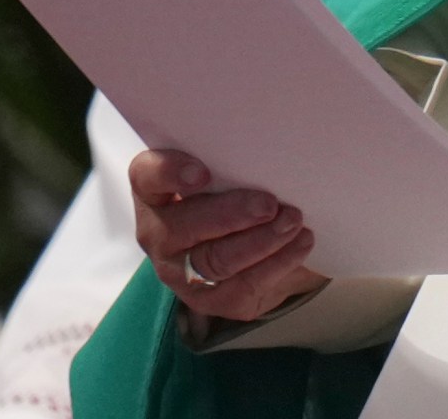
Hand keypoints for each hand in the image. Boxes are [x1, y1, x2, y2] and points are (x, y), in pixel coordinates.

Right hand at [129, 149, 325, 321]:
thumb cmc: (236, 196)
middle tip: (270, 204)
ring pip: (215, 260)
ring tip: (293, 221)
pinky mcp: (208, 300)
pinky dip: (277, 263)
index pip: (147, 176)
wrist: (254, 252)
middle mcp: (158, 233)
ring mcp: (179, 272)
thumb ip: (235, 161)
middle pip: (184, 226)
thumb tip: (275, 147)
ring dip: (261, 240)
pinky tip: (300, 243)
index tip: (203, 173)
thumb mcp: (231, 174)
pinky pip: (241, 286)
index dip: (170, 173)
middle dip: (231, 214)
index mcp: (155, 192)